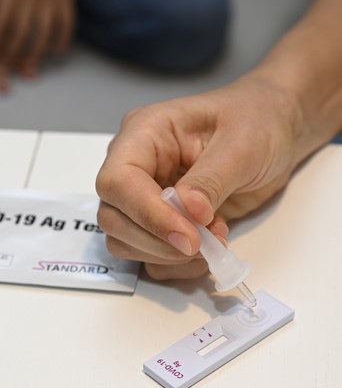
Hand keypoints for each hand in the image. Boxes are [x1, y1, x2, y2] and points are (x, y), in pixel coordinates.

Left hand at [0, 0, 74, 76]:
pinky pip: (67, 24)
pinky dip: (64, 40)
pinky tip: (58, 53)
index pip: (1, 23)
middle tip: (6, 67)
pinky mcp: (66, 0)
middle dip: (11, 53)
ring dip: (37, 53)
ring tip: (30, 66)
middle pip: (20, 33)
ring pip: (44, 33)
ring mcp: (51, 0)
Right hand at [96, 74, 305, 280]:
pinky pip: (148, 257)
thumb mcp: (240, 145)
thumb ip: (210, 180)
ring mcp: (143, 196)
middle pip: (113, 216)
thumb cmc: (256, 122)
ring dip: (167, 255)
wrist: (274, 130)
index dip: (147, 213)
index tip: (188, 237)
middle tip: (203, 244)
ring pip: (124, 241)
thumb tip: (188, 213)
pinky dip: (176, 265)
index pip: (118, 180)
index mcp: (143, 133)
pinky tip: (209, 247)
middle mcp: (135, 166)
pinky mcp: (159, 221)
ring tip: (213, 238)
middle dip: (156, 240)